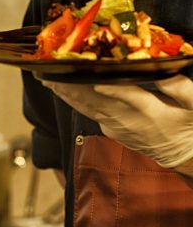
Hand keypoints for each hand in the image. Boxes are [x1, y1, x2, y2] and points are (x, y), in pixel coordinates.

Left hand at [42, 74, 192, 168]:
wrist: (183, 154)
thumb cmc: (189, 123)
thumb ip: (178, 87)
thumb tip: (161, 72)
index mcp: (151, 111)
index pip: (127, 97)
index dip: (110, 88)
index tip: (92, 78)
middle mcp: (129, 120)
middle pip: (96, 101)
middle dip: (73, 87)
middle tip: (51, 72)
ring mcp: (117, 127)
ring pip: (87, 108)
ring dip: (66, 94)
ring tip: (46, 79)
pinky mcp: (111, 130)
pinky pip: (89, 113)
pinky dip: (73, 101)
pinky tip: (61, 89)